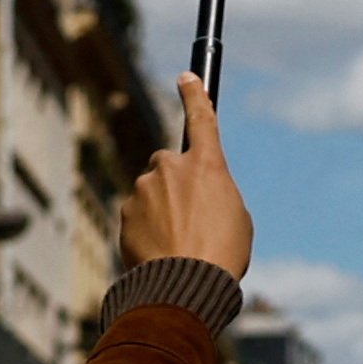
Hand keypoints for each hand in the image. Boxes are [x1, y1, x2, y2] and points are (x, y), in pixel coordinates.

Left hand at [115, 75, 253, 278]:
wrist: (185, 286)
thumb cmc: (222, 255)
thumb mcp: (236, 219)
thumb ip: (215, 194)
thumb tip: (195, 196)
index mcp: (207, 165)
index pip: (201, 118)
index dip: (194, 94)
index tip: (186, 77)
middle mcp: (171, 168)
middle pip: (168, 163)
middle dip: (174, 182)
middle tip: (189, 217)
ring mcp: (144, 188)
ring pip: (151, 192)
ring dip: (160, 212)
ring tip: (178, 245)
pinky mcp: (126, 212)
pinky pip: (137, 215)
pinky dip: (146, 231)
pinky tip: (161, 253)